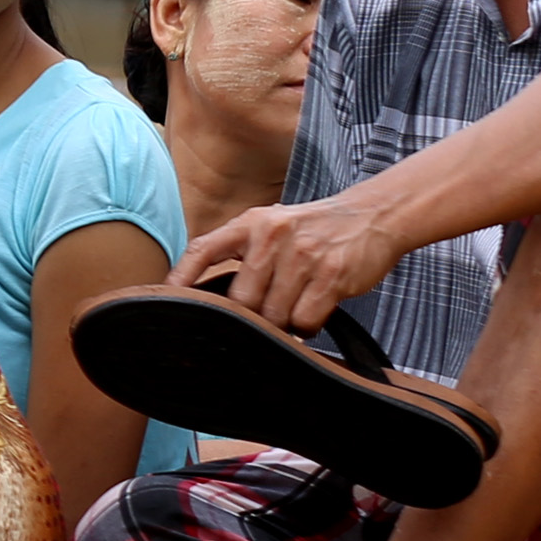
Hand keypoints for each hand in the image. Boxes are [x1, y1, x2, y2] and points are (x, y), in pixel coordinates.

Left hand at [180, 189, 408, 337]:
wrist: (373, 215)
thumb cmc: (314, 229)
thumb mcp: (271, 227)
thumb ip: (240, 253)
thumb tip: (206, 297)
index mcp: (250, 223)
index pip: (202, 251)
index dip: (181, 279)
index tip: (167, 302)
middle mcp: (273, 236)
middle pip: (241, 300)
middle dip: (251, 316)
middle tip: (268, 311)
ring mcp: (303, 255)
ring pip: (273, 315)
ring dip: (283, 322)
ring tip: (296, 304)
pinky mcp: (332, 275)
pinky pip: (305, 320)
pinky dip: (308, 324)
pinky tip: (315, 307)